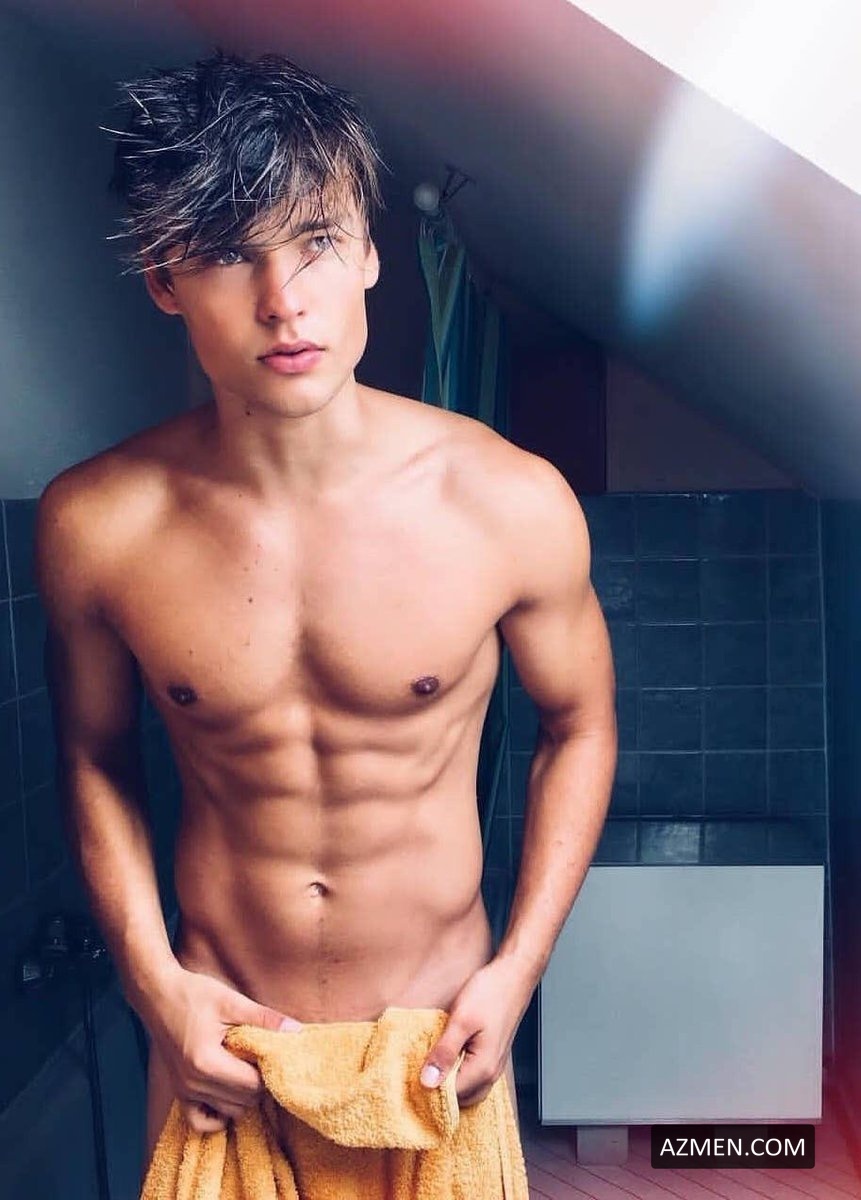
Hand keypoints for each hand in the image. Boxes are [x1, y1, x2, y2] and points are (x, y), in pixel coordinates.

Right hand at [142, 965, 301, 1134]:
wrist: (158, 994)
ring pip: (228, 1111)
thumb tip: (297, 1030)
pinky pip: (200, 1121)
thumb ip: (265, 1018)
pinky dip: (217, 1114)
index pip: (252, 1085)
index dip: (267, 1070)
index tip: (268, 1051)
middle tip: (258, 1058)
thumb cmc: (194, 994)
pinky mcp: (178, 1092)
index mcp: (207, 1063)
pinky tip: (227, 1093)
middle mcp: (193, 1083)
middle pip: (243, 1101)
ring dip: (242, 1096)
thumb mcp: (232, 1001)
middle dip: (258, 1083)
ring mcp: (183, 1091)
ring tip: (245, 1068)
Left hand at [419, 957, 533, 1106]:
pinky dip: (458, 1072)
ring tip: (430, 1063)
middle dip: (438, 1089)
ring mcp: (494, 1065)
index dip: (428, 1090)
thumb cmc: (491, 993)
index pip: (449, 1097)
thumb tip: (427, 1082)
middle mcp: (491, 1074)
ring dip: (448, 1081)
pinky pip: (472, 1075)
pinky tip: (446, 1056)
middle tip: (417, 1071)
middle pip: (459, 1098)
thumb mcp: (461, 1020)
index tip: (410, 1078)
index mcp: (483, 1069)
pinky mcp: (492, 1055)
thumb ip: (444, 1052)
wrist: (514, 975)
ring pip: (466, 1088)